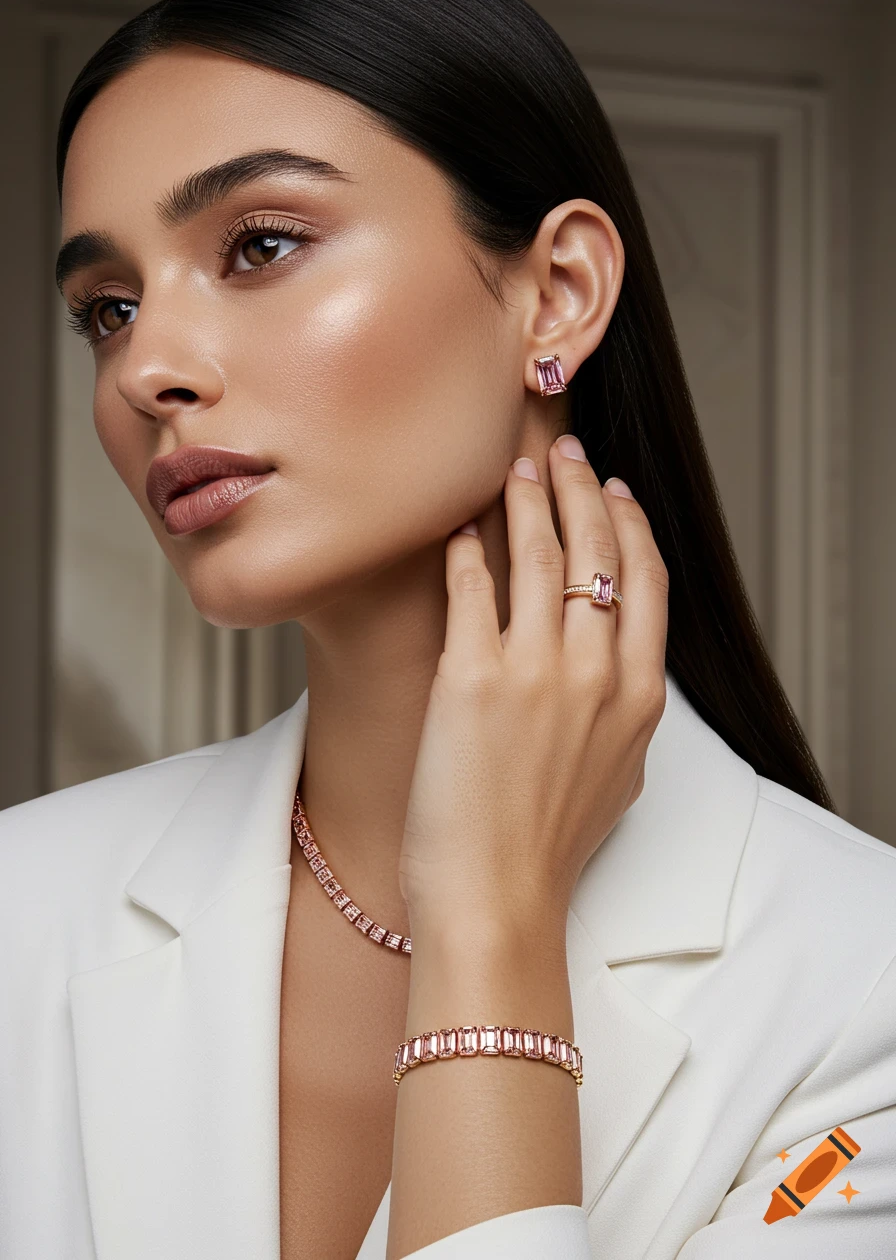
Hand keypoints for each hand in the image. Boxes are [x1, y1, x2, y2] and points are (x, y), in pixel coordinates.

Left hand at [398, 436, 668, 942]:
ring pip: (538, 556)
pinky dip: (465, 550)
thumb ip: (627, 712)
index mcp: (639, 695)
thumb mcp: (619, 777)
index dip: (632, 525)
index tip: (618, 492)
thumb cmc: (549, 847)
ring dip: (526, 501)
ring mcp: (535, 671)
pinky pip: (471, 589)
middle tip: (563, 453)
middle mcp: (596, 672)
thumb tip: (621, 668)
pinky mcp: (471, 678)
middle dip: (581, 490)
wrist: (496, 898)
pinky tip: (459, 529)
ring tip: (512, 470)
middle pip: (597, 551)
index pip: (648, 581)